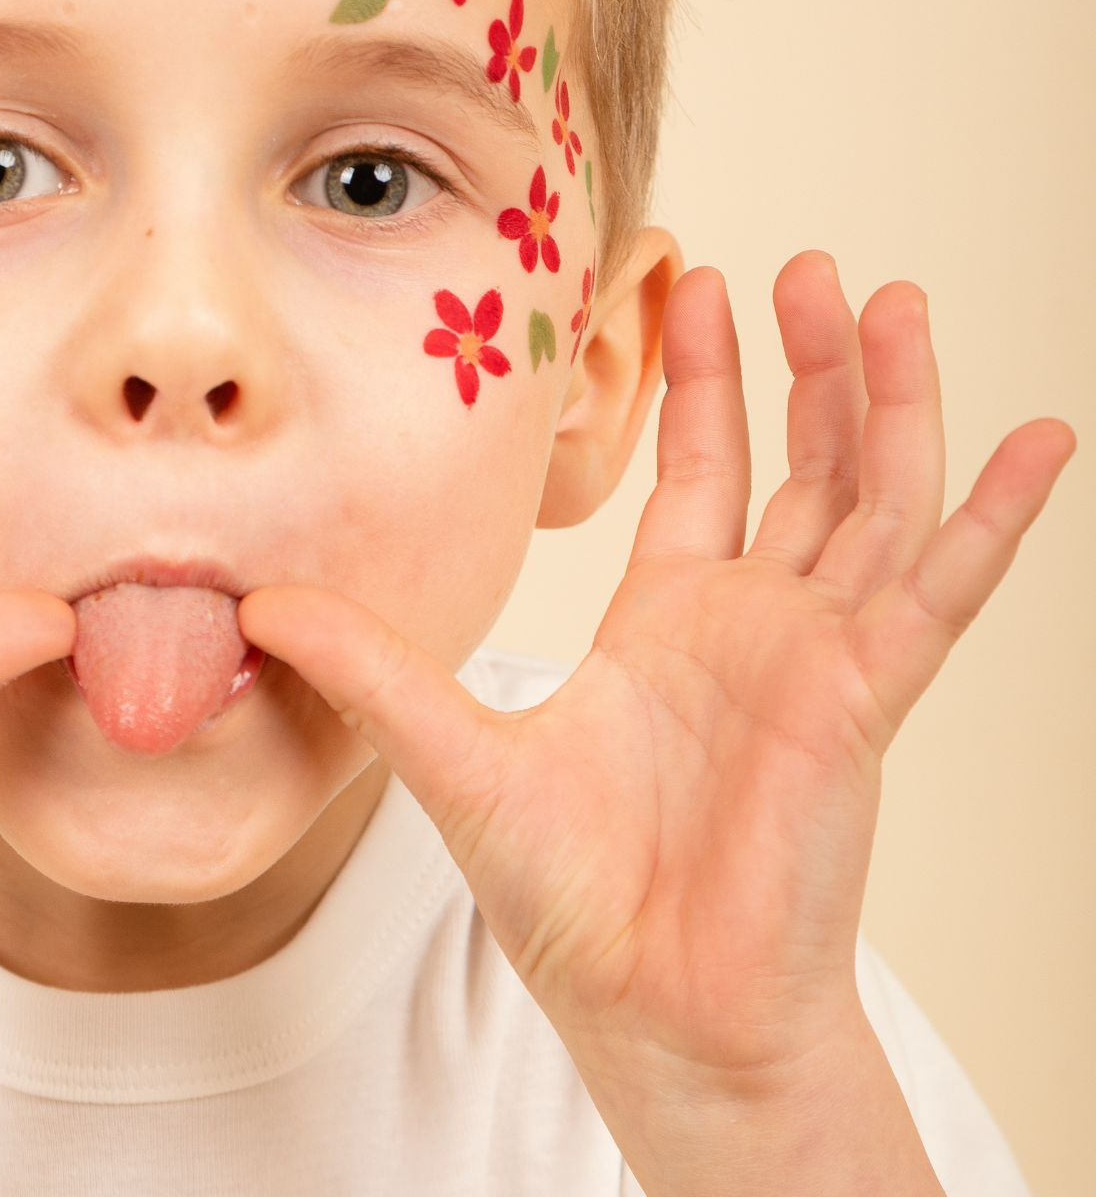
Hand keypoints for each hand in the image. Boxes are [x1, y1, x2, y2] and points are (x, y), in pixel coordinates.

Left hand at [238, 253, 1075, 1087]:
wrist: (655, 1007)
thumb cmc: (572, 898)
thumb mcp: (450, 753)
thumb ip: (368, 669)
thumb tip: (256, 607)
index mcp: (669, 620)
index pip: (701, 466)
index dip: (701, 376)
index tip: (692, 281)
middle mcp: (754, 622)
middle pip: (802, 460)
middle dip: (806, 363)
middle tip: (808, 267)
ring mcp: (820, 651)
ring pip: (876, 494)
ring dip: (890, 399)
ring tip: (890, 300)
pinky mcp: (865, 692)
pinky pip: (946, 587)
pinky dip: (998, 514)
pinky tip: (1038, 438)